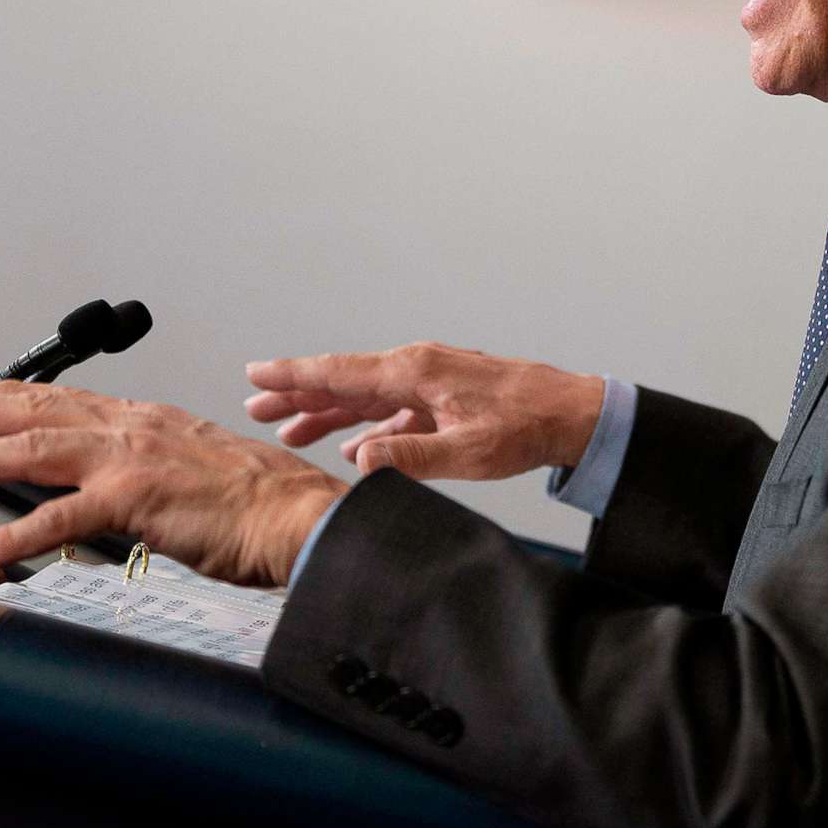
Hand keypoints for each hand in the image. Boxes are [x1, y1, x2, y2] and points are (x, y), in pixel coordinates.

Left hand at [0, 381, 343, 586]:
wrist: (302, 517)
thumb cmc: (268, 506)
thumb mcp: (205, 473)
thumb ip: (165, 473)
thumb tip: (143, 489)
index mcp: (152, 422)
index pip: (70, 402)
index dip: (16, 397)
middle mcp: (135, 429)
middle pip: (37, 414)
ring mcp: (131, 461)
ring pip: (33, 454)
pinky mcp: (133, 499)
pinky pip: (59, 519)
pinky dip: (13, 533)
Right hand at [242, 342, 605, 483]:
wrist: (572, 414)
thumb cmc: (526, 427)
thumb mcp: (467, 452)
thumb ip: (409, 457)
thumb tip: (358, 459)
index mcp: (415, 372)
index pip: (340, 372)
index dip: (293, 376)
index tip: (255, 374)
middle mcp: (417, 368)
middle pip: (344, 381)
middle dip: (298, 394)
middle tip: (255, 407)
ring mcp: (431, 382)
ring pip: (366, 397)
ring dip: (328, 413)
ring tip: (290, 430)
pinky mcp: (445, 400)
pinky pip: (393, 412)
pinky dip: (368, 428)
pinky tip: (353, 448)